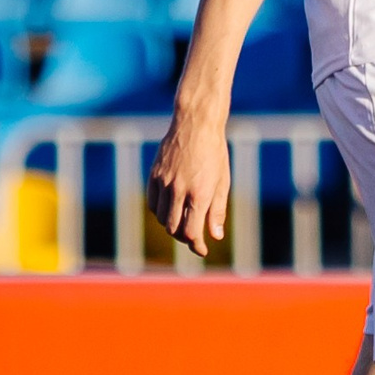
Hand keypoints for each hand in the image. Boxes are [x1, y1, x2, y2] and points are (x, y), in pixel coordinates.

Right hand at [148, 111, 230, 256]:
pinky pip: (152, 203)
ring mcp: (163, 182)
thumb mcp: (222, 182)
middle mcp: (179, 190)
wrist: (195, 124)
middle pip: (173, 228)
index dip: (196, 245)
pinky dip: (160, 212)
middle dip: (184, 238)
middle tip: (194, 238)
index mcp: (199, 193)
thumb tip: (215, 236)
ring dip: (172, 225)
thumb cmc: (214, 153)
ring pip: (161, 218)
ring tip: (184, 223)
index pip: (191, 232)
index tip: (202, 250)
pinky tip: (170, 210)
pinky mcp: (153, 175)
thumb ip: (217, 210)